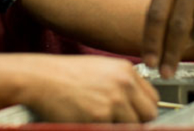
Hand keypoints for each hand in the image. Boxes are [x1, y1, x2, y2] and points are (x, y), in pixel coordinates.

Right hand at [18, 55, 158, 122]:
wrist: (41, 78)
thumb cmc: (65, 74)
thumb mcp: (101, 69)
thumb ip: (122, 84)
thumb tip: (136, 105)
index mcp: (126, 71)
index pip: (152, 98)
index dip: (143, 109)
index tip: (134, 114)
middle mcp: (124, 84)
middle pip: (149, 114)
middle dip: (137, 121)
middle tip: (119, 121)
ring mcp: (114, 102)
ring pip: (133, 126)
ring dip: (119, 125)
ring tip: (99, 118)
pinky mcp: (100, 117)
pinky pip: (113, 129)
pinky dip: (102, 128)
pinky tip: (88, 120)